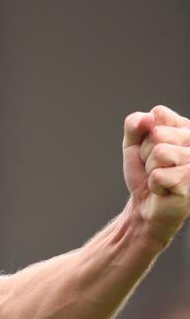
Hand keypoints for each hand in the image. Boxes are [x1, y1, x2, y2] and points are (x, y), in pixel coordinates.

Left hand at [123, 104, 189, 244]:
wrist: (145, 205)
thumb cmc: (143, 173)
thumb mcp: (133, 144)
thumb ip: (134, 125)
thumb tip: (147, 118)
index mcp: (185, 128)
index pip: (159, 114)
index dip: (144, 134)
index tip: (149, 149)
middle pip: (157, 134)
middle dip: (146, 154)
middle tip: (154, 167)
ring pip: (160, 153)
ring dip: (151, 169)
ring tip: (160, 177)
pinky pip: (160, 174)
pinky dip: (155, 184)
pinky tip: (164, 189)